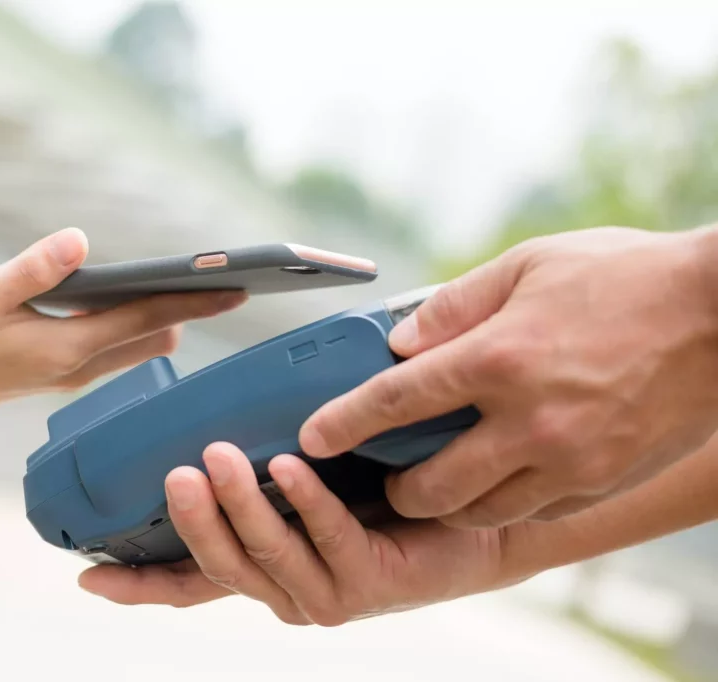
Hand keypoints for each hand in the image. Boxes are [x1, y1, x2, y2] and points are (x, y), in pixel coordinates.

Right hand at [0, 227, 244, 412]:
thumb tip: (80, 241)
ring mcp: (74, 371)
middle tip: (230, 282)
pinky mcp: (64, 369)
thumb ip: (32, 269)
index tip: (234, 289)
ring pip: (140, 345)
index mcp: (68, 346)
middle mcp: (81, 365)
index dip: (193, 302)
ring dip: (166, 317)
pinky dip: (140, 324)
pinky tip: (139, 299)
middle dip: (193, 310)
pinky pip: (119, 347)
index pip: (147, 319)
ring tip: (194, 285)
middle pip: (155, 334)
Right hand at [78, 442, 522, 625]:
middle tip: (177, 471)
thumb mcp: (307, 481)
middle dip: (192, 519)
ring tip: (219, 457)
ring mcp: (324, 595)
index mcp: (264, 570)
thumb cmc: (384, 497)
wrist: (471, 525)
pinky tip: (290, 465)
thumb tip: (221, 415)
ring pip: (264, 554)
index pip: (188, 583)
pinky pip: (328, 539)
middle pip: (217, 564)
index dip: (137, 584)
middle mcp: (285, 591)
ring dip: (239, 504)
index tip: (88, 571)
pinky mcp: (367, 584)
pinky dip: (305, 501)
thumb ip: (265, 467)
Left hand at [298, 225, 717, 527]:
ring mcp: (569, 459)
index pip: (396, 402)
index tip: (312, 438)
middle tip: (389, 473)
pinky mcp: (602, 480)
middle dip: (395, 487)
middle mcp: (529, 419)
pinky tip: (503, 475)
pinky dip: (504, 501)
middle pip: (430, 484)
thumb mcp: (528, 264)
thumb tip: (402, 340)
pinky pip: (533, 511)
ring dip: (447, 502)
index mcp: (500, 357)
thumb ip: (455, 305)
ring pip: (479, 511)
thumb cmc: (626, 277)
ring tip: (440, 480)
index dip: (343, 423)